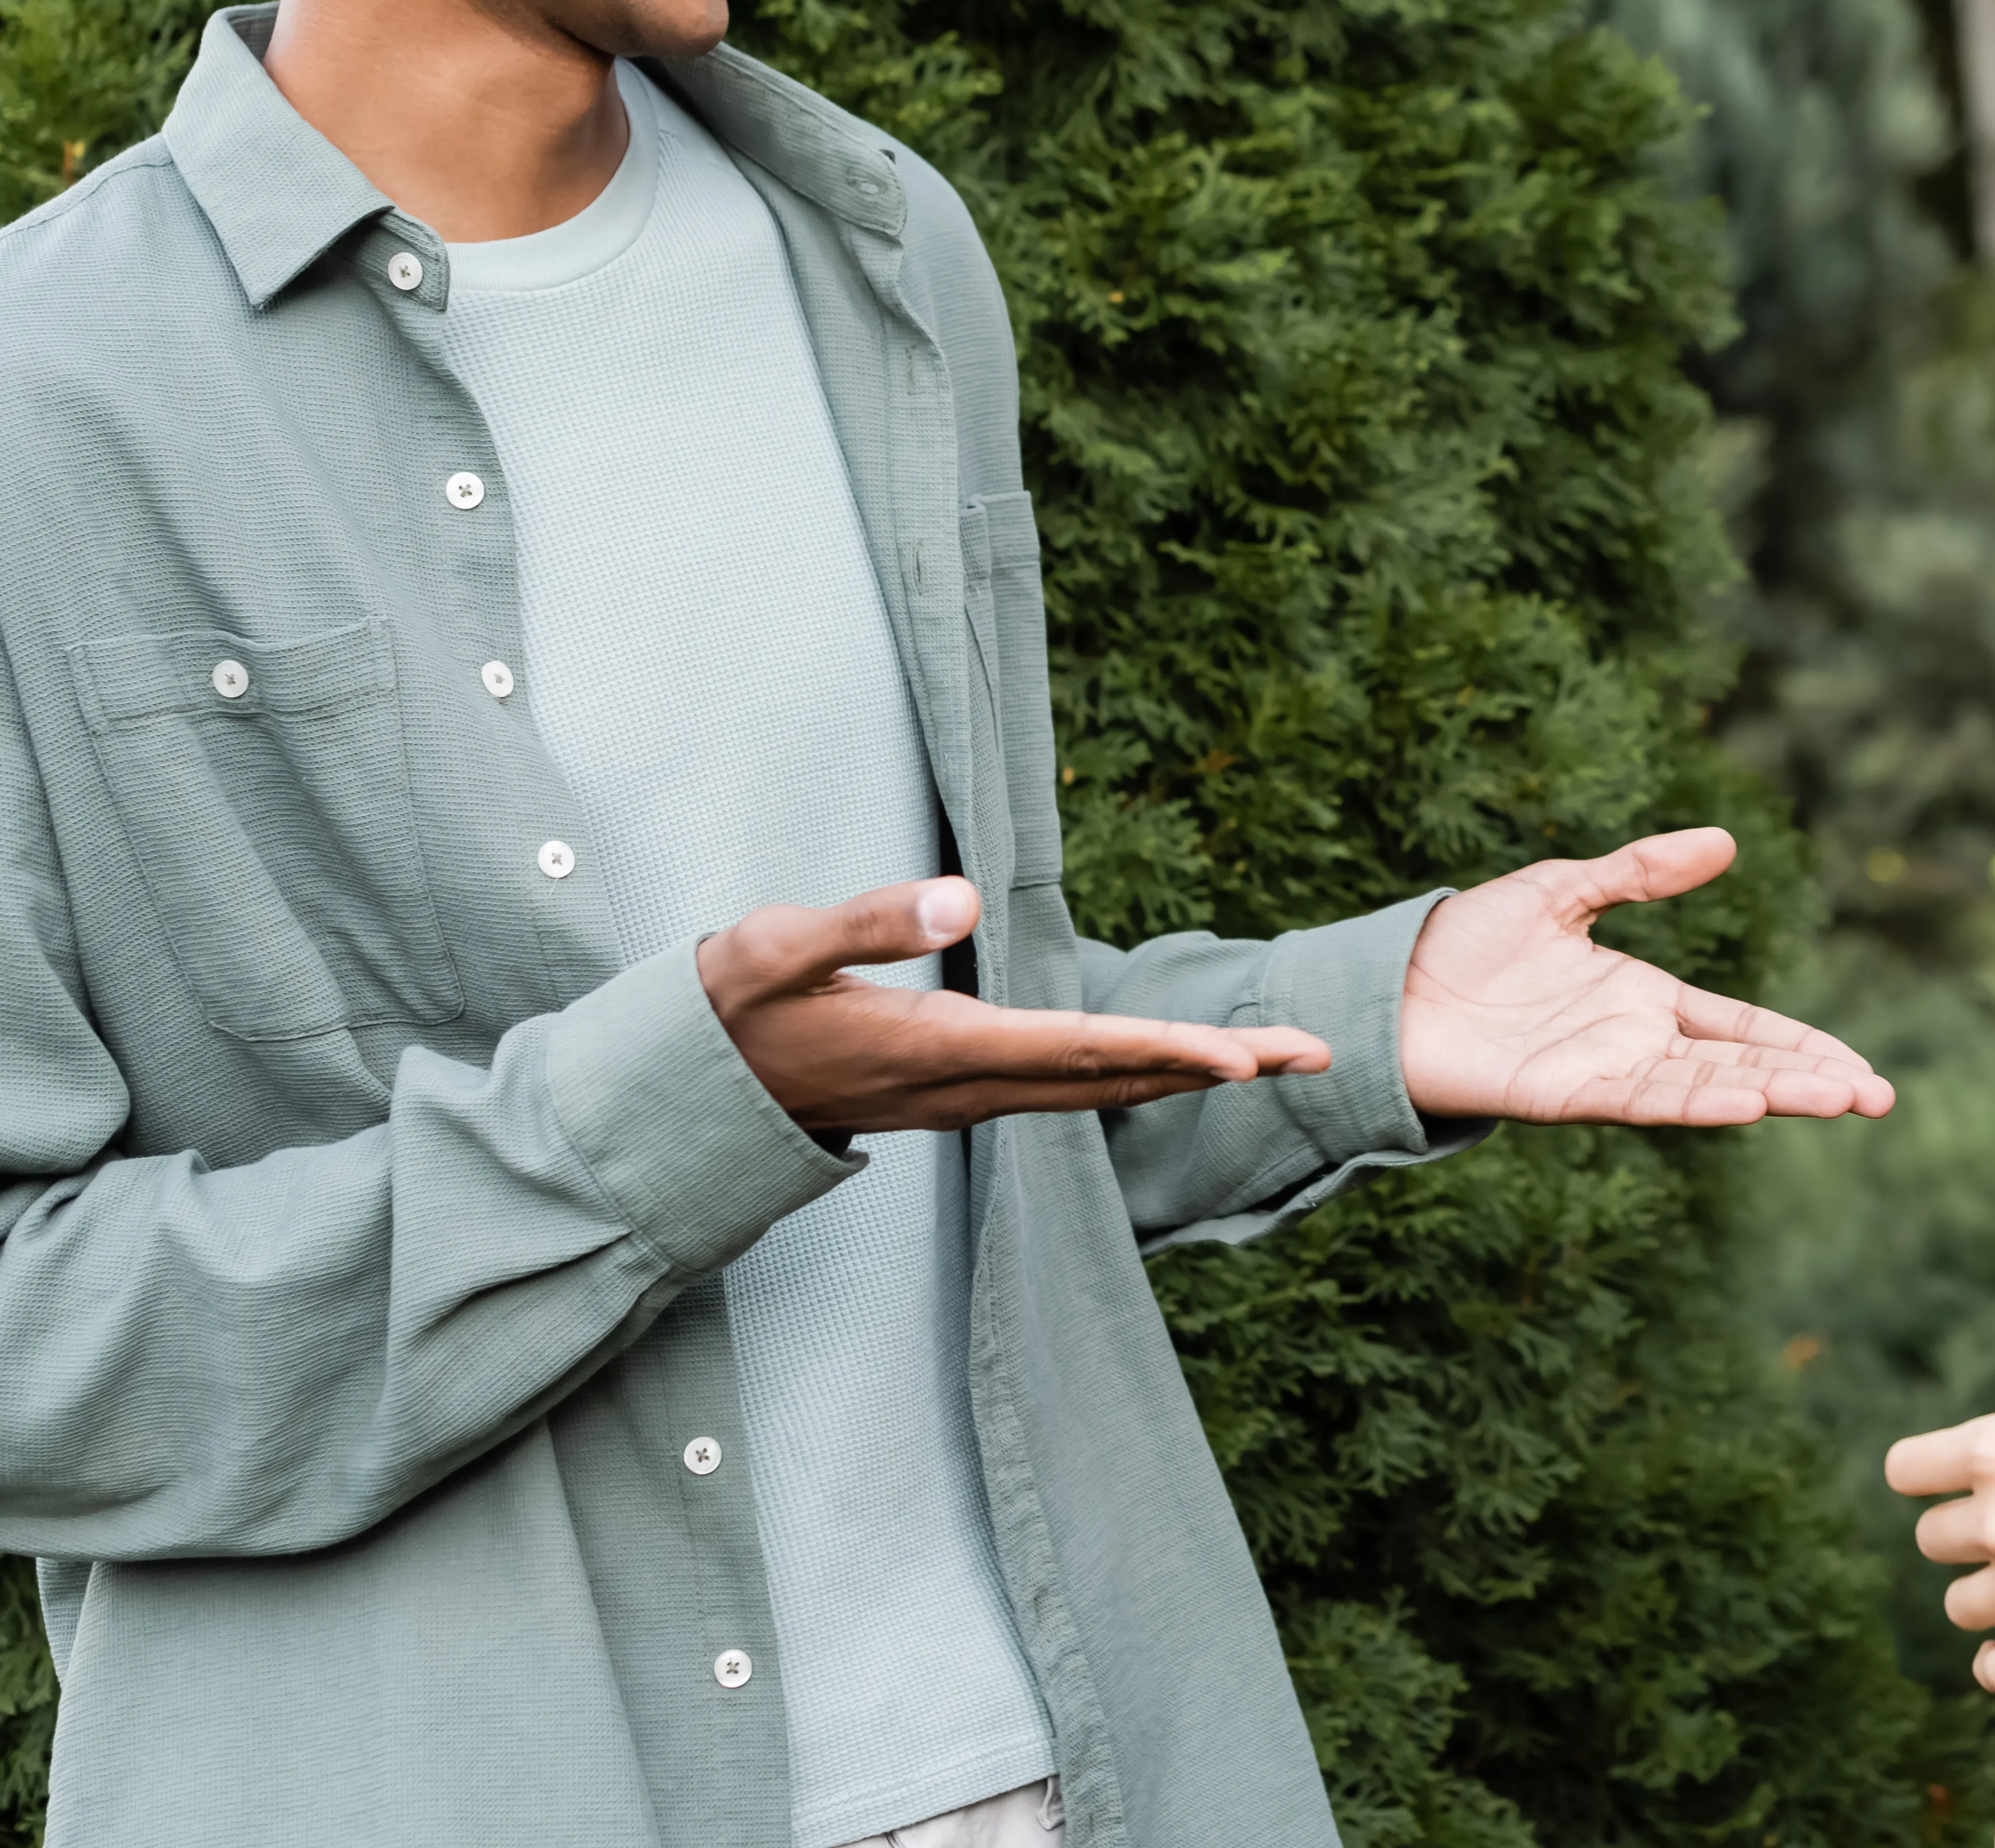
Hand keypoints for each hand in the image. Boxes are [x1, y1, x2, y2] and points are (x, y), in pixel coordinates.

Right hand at [700, 877, 1329, 1134]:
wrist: (680, 1093)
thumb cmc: (724, 1010)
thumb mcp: (774, 948)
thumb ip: (866, 921)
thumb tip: (965, 896)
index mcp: (938, 1051)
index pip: (1077, 1050)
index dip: (1166, 1050)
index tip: (1248, 1059)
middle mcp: (965, 1087)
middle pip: (1113, 1078)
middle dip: (1215, 1066)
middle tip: (1314, 1053)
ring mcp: (961, 1098)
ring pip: (1095, 1089)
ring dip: (1184, 1071)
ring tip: (1268, 1058)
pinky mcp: (950, 1091)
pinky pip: (1063, 1088)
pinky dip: (1128, 1073)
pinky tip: (1161, 1064)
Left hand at [1398, 827, 1894, 1125]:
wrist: (1389, 985)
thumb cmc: (1468, 943)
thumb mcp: (1566, 888)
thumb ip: (1642, 872)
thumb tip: (1725, 842)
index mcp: (1644, 1002)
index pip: (1743, 1027)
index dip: (1801, 1045)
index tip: (1862, 1068)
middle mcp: (1634, 1045)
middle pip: (1742, 1065)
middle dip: (1810, 1082)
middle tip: (1878, 1097)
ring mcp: (1604, 1074)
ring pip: (1706, 1089)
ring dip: (1773, 1094)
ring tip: (1840, 1099)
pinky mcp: (1563, 1097)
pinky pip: (1642, 1101)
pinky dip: (1696, 1102)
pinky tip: (1747, 1100)